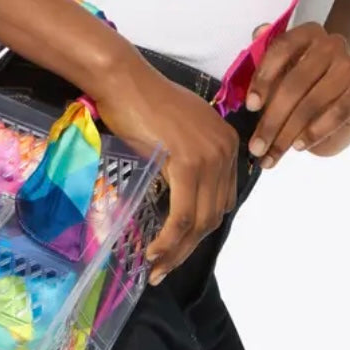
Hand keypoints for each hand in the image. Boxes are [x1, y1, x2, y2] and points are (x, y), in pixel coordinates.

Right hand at [91, 52, 238, 286]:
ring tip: (156, 269)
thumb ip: (188, 157)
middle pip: (213, 214)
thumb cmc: (140, 101)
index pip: (221, 199)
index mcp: (226, 142)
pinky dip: (169, 240)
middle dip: (189, 247)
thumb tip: (179, 190)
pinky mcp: (188, 163)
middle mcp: (225, 150)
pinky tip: (154, 253)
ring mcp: (210, 157)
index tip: (177, 248)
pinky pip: (182, 214)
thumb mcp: (176, 131)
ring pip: (199, 220)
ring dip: (178, 251)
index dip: (200, 229)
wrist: (123, 80)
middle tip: (165, 268)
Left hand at [244, 22, 349, 166]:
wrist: (337, 97)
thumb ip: (263, 57)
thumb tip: (257, 35)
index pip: (282, 49)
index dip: (264, 77)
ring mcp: (349, 70)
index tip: (250, 106)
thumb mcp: (278, 69)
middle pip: (295, 83)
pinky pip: (334, 116)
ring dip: (287, 134)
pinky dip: (313, 133)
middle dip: (271, 119)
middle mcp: (332, 46)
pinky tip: (297, 146)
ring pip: (311, 104)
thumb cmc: (299, 80)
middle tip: (256, 145)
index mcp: (307, 33)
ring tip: (271, 154)